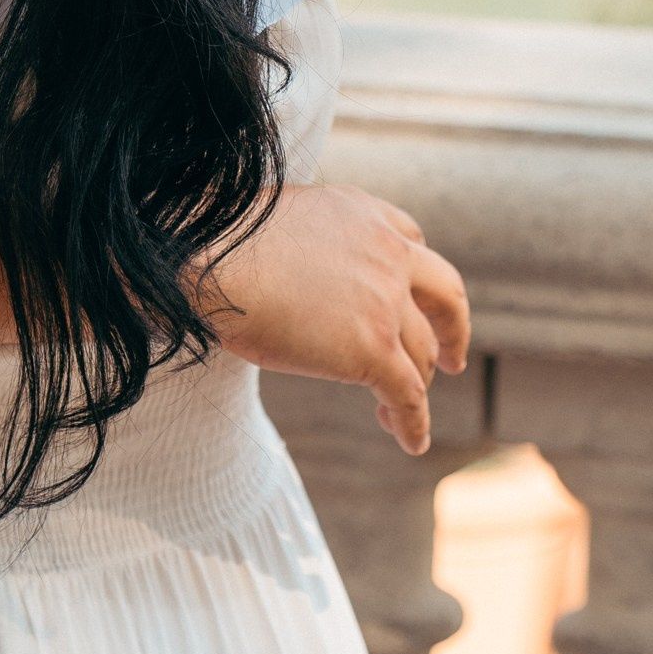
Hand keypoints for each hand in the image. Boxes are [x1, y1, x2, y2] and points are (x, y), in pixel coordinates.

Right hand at [208, 184, 470, 454]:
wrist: (200, 262)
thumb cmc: (211, 244)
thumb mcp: (269, 220)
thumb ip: (297, 241)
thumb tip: (270, 265)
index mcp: (360, 212)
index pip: (411, 241)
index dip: (415, 277)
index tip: (414, 300)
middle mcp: (385, 250)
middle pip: (443, 293)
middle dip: (452, 329)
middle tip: (452, 358)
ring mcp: (385, 301)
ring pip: (421, 354)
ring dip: (416, 387)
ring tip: (398, 414)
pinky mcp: (374, 349)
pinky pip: (408, 395)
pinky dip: (415, 422)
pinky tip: (410, 442)